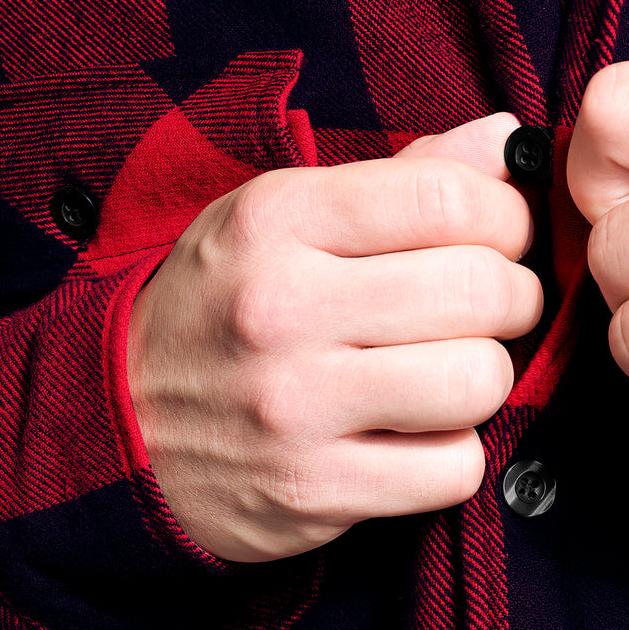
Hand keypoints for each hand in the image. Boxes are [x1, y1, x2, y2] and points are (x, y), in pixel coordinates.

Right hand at [127, 113, 542, 561]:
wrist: (115, 426)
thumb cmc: (227, 307)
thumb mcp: (285, 218)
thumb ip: (402, 177)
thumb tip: (506, 140)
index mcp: (279, 219)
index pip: (451, 200)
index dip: (507, 221)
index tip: (500, 240)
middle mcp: (281, 307)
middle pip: (481, 290)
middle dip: (514, 300)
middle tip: (491, 311)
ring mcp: (294, 405)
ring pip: (479, 381)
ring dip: (485, 380)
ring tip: (449, 374)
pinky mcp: (312, 489)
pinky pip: (455, 469)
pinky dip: (454, 456)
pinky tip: (417, 437)